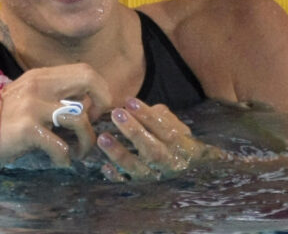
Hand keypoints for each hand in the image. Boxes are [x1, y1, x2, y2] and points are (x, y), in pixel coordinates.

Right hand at [0, 63, 111, 167]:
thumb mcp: (24, 97)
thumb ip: (50, 96)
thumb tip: (84, 106)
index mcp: (40, 76)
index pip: (85, 70)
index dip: (99, 91)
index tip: (95, 112)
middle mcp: (38, 85)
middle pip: (88, 80)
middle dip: (102, 104)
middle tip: (94, 126)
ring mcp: (32, 106)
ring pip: (80, 118)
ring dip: (86, 141)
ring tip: (77, 153)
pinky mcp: (27, 129)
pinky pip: (61, 146)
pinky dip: (65, 158)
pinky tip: (58, 162)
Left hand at [97, 98, 224, 181]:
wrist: (185, 167)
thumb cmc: (173, 139)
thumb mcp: (174, 125)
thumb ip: (158, 115)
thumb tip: (132, 105)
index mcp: (181, 146)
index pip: (166, 130)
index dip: (147, 116)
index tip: (129, 102)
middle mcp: (169, 163)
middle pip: (152, 150)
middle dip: (134, 131)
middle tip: (116, 113)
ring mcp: (155, 176)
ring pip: (137, 169)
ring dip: (119, 153)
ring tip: (103, 138)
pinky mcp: (141, 186)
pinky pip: (127, 183)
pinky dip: (115, 176)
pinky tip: (104, 166)